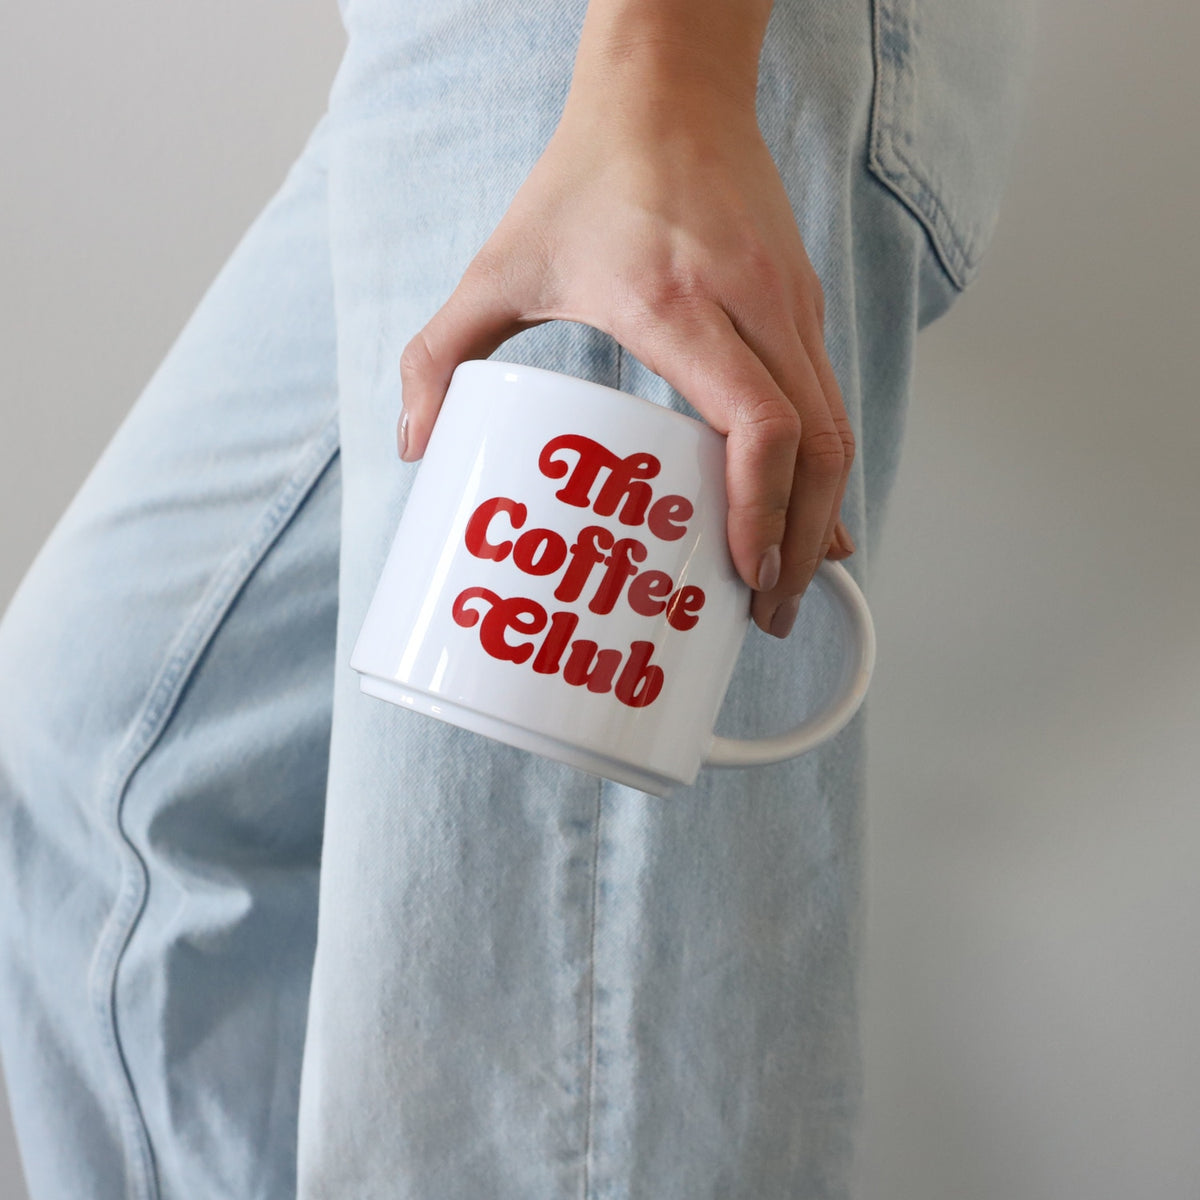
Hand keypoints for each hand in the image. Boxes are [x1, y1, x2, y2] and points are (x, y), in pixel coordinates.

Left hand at [397, 31, 854, 638]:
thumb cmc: (587, 176)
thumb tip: (418, 448)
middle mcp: (751, 308)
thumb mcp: (497, 265)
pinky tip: (801, 512)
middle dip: (800, 543)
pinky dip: (822, 468)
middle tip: (769, 610)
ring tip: (789, 579)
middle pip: (817, 447)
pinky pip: (829, 400)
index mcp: (677, 305)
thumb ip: (439, 354)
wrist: (669, 90)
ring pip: (837, 427)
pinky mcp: (802, 305)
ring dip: (821, 514)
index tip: (746, 575)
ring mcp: (789, 305)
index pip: (758, 425)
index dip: (762, 512)